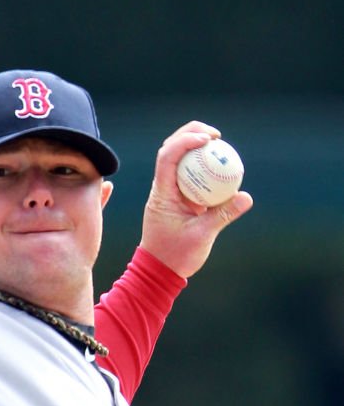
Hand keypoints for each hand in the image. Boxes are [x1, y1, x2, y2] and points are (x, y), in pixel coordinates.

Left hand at [139, 121, 252, 278]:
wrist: (159, 271)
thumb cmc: (175, 256)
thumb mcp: (202, 236)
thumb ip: (223, 215)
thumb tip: (246, 196)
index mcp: (161, 194)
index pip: (168, 157)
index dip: (186, 141)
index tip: (209, 139)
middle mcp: (162, 188)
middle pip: (171, 149)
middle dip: (191, 134)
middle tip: (215, 135)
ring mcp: (168, 192)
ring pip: (178, 159)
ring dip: (195, 146)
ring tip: (218, 143)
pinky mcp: (177, 198)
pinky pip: (189, 174)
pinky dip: (202, 166)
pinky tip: (219, 165)